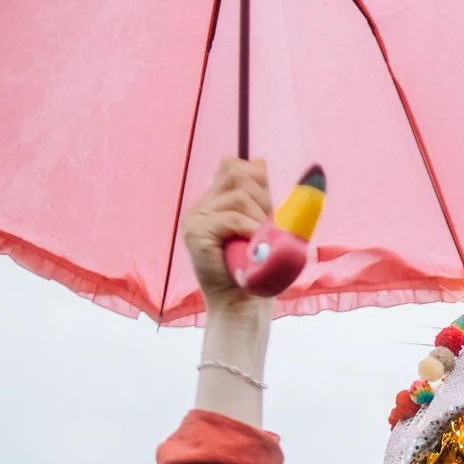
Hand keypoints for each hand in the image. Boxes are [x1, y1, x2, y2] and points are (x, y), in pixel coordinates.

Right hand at [182, 157, 274, 313]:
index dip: (255, 175)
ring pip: (238, 197)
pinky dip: (251, 229)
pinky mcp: (195, 232)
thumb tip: (259, 161)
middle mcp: (200, 206)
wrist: (241, 302)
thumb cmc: (254, 267)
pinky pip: (232, 218)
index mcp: (213, 202)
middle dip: (261, 195)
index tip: (267, 202)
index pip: (231, 165)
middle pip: (236, 173)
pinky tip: (256, 243)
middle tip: (267, 224)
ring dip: (260, 216)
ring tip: (262, 239)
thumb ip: (258, 196)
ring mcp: (195, 218)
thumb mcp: (260, 224)